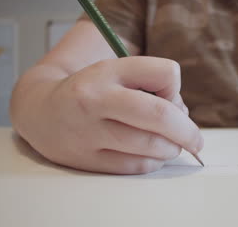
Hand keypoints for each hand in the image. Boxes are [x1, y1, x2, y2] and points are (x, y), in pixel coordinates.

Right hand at [13, 57, 202, 173]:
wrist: (40, 110)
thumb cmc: (92, 90)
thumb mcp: (118, 72)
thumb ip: (152, 86)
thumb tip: (183, 117)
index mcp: (108, 71)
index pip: (166, 74)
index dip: (177, 89)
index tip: (172, 98)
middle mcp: (96, 99)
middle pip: (160, 116)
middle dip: (188, 131)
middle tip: (197, 140)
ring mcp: (89, 132)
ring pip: (151, 146)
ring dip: (172, 148)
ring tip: (170, 145)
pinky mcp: (86, 160)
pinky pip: (136, 166)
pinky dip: (153, 162)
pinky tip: (151, 155)